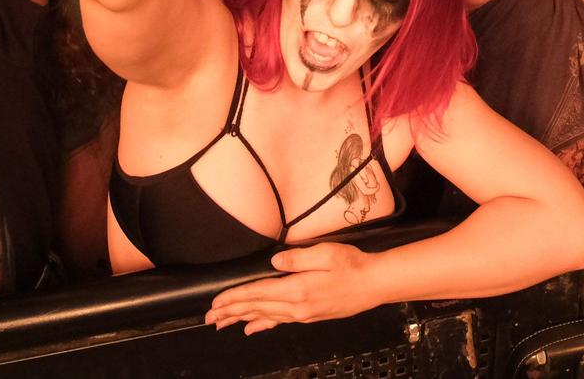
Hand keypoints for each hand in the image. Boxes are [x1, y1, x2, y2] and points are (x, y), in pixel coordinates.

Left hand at [205, 242, 384, 334]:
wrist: (373, 284)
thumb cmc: (352, 265)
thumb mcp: (326, 253)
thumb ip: (297, 257)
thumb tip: (275, 261)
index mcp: (297, 289)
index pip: (257, 294)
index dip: (234, 298)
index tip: (215, 302)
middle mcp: (296, 306)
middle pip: (256, 309)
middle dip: (231, 312)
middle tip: (209, 317)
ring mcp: (302, 314)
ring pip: (264, 317)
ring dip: (241, 319)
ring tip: (222, 323)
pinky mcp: (308, 315)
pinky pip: (278, 322)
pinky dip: (262, 325)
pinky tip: (252, 329)